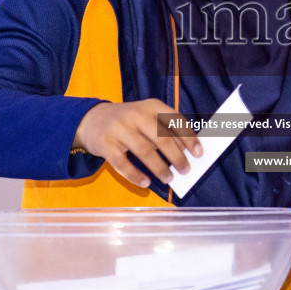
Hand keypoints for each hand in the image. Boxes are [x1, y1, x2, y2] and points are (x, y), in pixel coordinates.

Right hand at [73, 99, 201, 187]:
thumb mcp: (147, 117)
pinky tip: (145, 183)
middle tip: (186, 170)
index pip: (174, 120)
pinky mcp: (105, 144)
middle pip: (161, 138)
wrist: (91, 119)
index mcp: (150, 106)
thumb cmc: (129, 121)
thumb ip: (165, 131)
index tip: (199, 154)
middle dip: (176, 156)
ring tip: (169, 178)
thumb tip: (186, 152)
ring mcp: (119, 129)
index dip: (189, 138)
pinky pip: (122, 163)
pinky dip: (135, 175)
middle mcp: (135, 115)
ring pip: (144, 151)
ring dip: (159, 168)